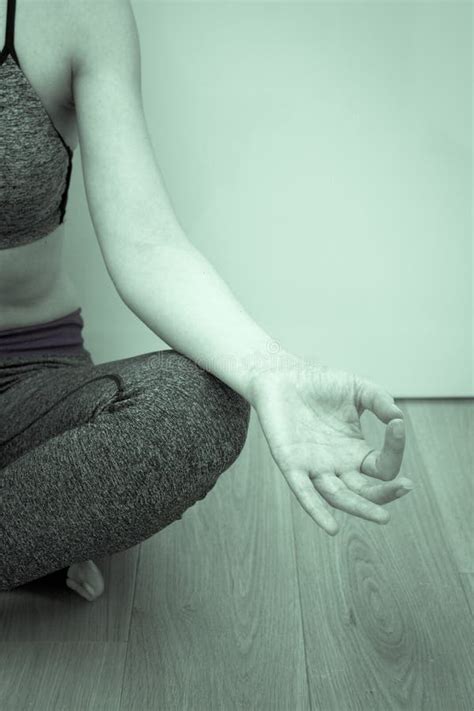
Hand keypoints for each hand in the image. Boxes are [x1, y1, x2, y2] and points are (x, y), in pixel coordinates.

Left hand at [249, 355, 412, 534]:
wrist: (281, 375)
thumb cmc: (320, 383)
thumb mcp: (358, 389)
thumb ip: (380, 400)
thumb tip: (398, 417)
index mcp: (355, 451)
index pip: (383, 466)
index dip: (394, 449)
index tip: (397, 425)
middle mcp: (337, 465)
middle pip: (365, 492)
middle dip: (386, 494)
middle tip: (406, 487)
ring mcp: (314, 468)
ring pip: (339, 497)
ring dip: (360, 508)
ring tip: (383, 517)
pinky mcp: (290, 465)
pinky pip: (304, 493)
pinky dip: (316, 510)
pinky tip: (331, 527)